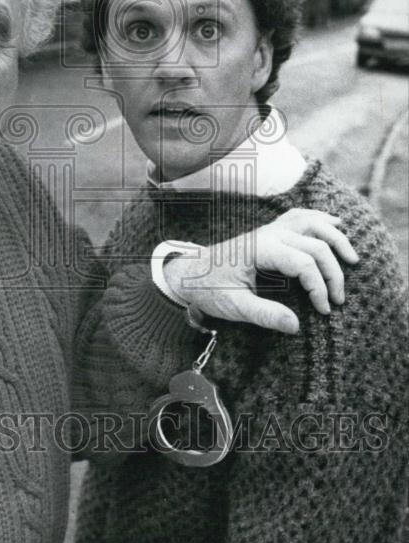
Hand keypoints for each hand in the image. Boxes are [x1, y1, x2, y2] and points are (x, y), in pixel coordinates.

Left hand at [162, 208, 358, 334]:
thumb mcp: (233, 307)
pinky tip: (335, 224)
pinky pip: (299, 217)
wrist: (189, 273)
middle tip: (338, 300)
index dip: (320, 287)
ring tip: (352, 258)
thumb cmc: (209, 289)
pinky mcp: (269, 232)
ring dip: (334, 237)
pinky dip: (320, 219)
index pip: (304, 262)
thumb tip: (296, 326)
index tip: (324, 310)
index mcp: (260, 249)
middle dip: (333, 272)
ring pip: (311, 222)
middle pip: (315, 244)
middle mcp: (267, 234)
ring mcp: (269, 230)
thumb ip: (264, 315)